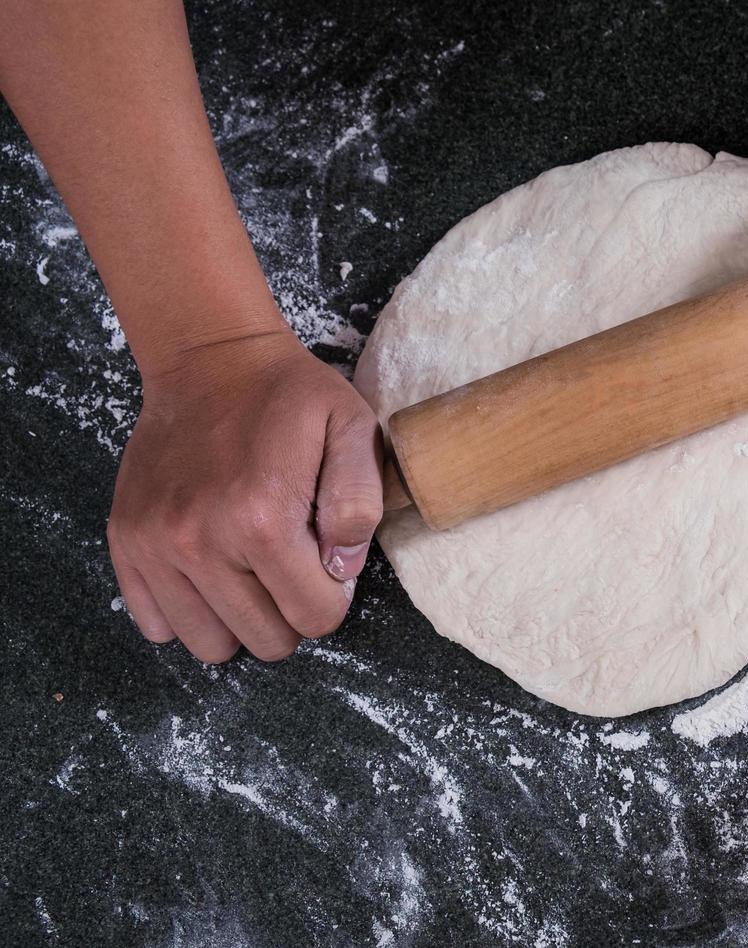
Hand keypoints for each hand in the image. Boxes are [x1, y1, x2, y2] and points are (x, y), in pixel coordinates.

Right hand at [107, 330, 383, 662]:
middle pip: (268, 640)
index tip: (326, 557)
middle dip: (291, 609)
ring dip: (241, 618)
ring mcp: (156, 546)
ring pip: (211, 646)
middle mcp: (200, 542)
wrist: (210, 361)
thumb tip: (342, 567)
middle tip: (291, 559)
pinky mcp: (127, 543)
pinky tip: (211, 569)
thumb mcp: (352, 427)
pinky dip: (189, 610)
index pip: (316, 618)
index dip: (333, 594)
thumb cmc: (290, 397)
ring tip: (252, 566)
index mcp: (262, 519)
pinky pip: (158, 625)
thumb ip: (360, 501)